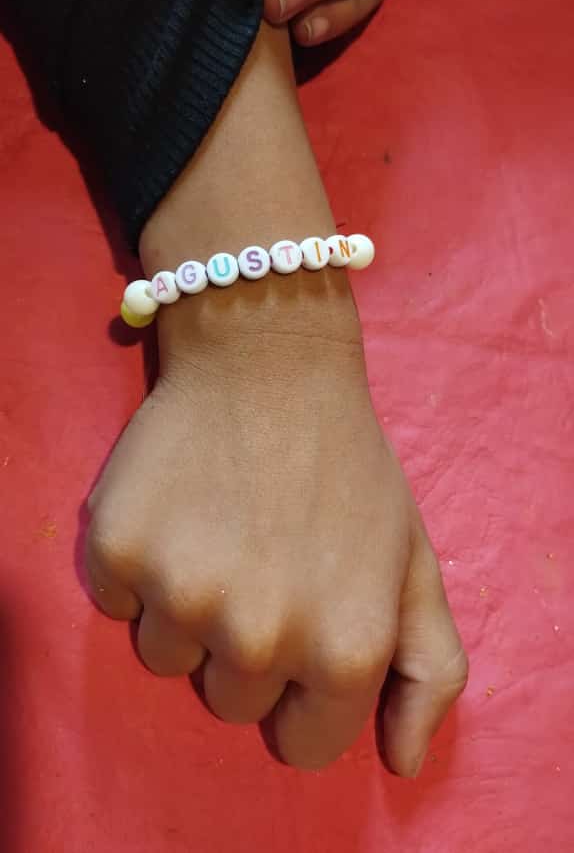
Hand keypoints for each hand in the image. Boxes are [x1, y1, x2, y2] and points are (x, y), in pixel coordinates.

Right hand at [86, 277, 466, 771]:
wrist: (270, 363)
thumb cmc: (350, 467)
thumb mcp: (414, 564)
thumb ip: (430, 672)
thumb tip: (401, 762)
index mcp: (344, 650)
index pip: (303, 744)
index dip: (302, 691)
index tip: (302, 628)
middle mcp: (260, 636)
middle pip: (230, 701)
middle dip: (245, 646)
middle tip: (262, 561)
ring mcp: (180, 594)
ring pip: (167, 657)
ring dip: (187, 608)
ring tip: (218, 530)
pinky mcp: (116, 551)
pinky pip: (117, 604)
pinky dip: (140, 566)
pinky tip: (178, 508)